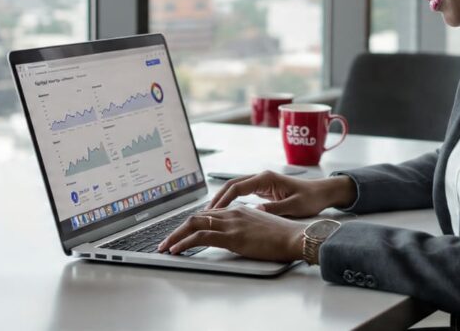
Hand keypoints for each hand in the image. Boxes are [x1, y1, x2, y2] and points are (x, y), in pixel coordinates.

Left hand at [157, 205, 305, 261]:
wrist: (295, 237)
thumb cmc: (284, 235)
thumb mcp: (261, 227)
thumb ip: (246, 226)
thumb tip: (237, 234)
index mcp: (239, 210)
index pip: (208, 214)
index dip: (191, 224)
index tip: (181, 234)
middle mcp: (232, 213)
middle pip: (197, 217)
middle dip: (178, 229)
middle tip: (165, 241)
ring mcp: (231, 223)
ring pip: (194, 224)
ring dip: (175, 236)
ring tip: (164, 246)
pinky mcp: (232, 236)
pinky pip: (201, 236)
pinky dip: (185, 242)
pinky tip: (177, 249)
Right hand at [206, 171, 355, 216]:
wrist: (323, 192)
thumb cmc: (311, 198)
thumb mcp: (293, 206)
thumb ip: (274, 209)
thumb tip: (255, 213)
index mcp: (266, 179)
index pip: (237, 187)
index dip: (223, 200)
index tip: (213, 213)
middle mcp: (261, 178)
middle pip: (232, 186)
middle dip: (217, 199)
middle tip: (204, 214)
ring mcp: (262, 183)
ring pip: (235, 189)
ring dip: (222, 200)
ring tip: (210, 214)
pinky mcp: (264, 189)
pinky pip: (242, 194)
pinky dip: (231, 202)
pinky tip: (226, 213)